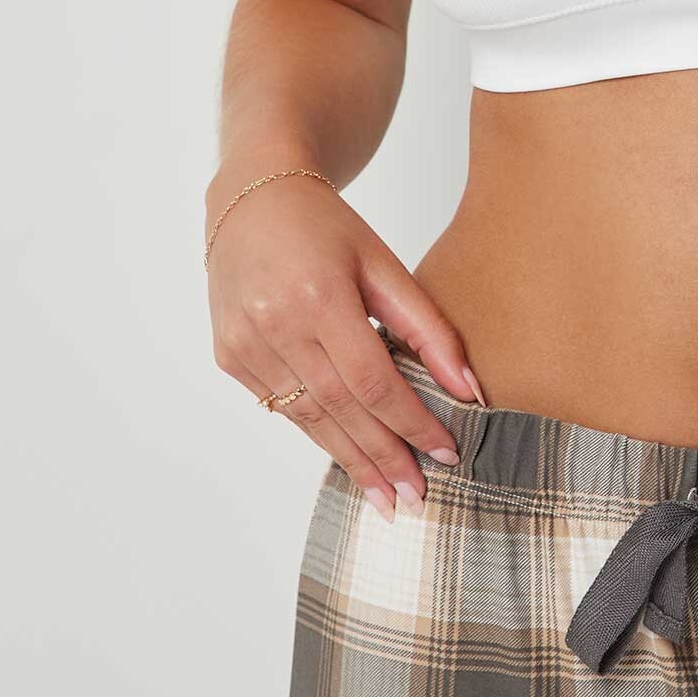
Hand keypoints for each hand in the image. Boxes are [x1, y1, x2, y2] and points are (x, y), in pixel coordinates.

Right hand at [206, 171, 485, 517]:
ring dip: (350, 460)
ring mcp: (245, 344)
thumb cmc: (326, 227)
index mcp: (319, 297)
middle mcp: (275, 325)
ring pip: (308, 418)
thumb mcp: (383, 264)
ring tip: (385, 495)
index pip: (374, 382)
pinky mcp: (229, 355)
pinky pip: (280, 406)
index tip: (445, 455)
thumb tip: (468, 390)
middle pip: (340, 410)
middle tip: (415, 498)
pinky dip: (317, 431)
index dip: (411, 424)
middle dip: (382, 459)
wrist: (252, 198)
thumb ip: (428, 328)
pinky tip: (346, 455)